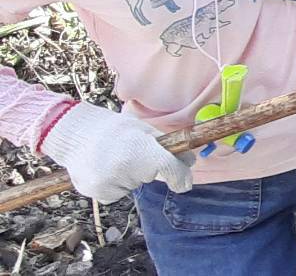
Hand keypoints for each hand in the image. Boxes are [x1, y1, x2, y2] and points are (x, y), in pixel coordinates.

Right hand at [41, 103, 194, 202]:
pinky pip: (116, 194)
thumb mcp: (145, 131)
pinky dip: (114, 185)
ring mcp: (108, 182)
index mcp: (140, 149)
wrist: (76, 134)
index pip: (169, 168)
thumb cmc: (115, 130)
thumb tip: (190, 163)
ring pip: (132, 186)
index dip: (180, 177)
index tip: (184, 183)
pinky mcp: (96, 192)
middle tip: (130, 152)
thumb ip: (168, 147)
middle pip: (149, 177)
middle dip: (147, 169)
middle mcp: (124, 168)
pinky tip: (103, 169)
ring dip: (128, 177)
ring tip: (112, 158)